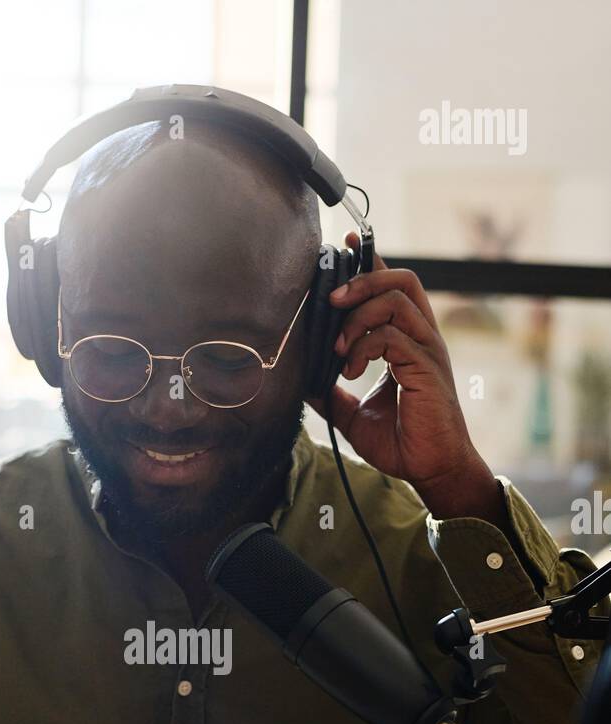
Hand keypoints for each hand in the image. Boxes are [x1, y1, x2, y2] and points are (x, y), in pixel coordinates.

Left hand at [307, 233, 504, 524]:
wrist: (430, 470)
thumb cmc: (403, 443)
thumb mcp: (355, 414)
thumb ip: (333, 394)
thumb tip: (303, 382)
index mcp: (410, 342)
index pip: (395, 288)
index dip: (372, 262)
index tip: (346, 244)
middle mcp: (423, 339)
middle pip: (403, 280)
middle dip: (364, 278)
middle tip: (333, 300)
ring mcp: (428, 351)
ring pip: (397, 300)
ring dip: (359, 315)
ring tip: (338, 347)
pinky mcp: (425, 368)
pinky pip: (391, 336)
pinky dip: (363, 346)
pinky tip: (350, 369)